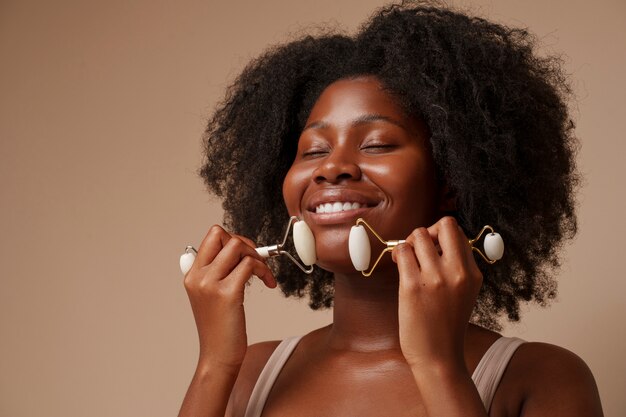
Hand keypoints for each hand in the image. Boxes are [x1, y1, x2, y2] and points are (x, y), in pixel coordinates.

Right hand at [182, 225, 276, 370]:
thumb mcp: (210, 296)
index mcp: (192, 274)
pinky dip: (264, 270)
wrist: (217, 356)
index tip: (245, 255)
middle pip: (221, 234)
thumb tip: (240, 250)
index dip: (232, 239)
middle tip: (256, 261)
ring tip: (263, 274)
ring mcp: (210, 284)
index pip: (211, 237)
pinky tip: (269, 283)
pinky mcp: (227, 294)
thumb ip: (218, 273)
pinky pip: (250, 265)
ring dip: (257, 256)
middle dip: (245, 243)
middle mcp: (198, 276)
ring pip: (237, 246)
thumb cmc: (219, 327)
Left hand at [392, 216, 481, 370]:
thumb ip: (457, 266)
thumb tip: (435, 241)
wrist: (438, 356)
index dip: (440, 234)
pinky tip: (398, 266)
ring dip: (409, 244)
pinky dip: (397, 254)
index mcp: (473, 273)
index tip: (432, 248)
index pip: (458, 232)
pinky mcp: (413, 286)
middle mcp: (457, 272)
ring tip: (406, 260)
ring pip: (418, 235)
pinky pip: (402, 252)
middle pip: (444, 225)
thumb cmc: (445, 324)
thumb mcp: (464, 292)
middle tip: (419, 249)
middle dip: (427, 231)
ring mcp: (436, 278)